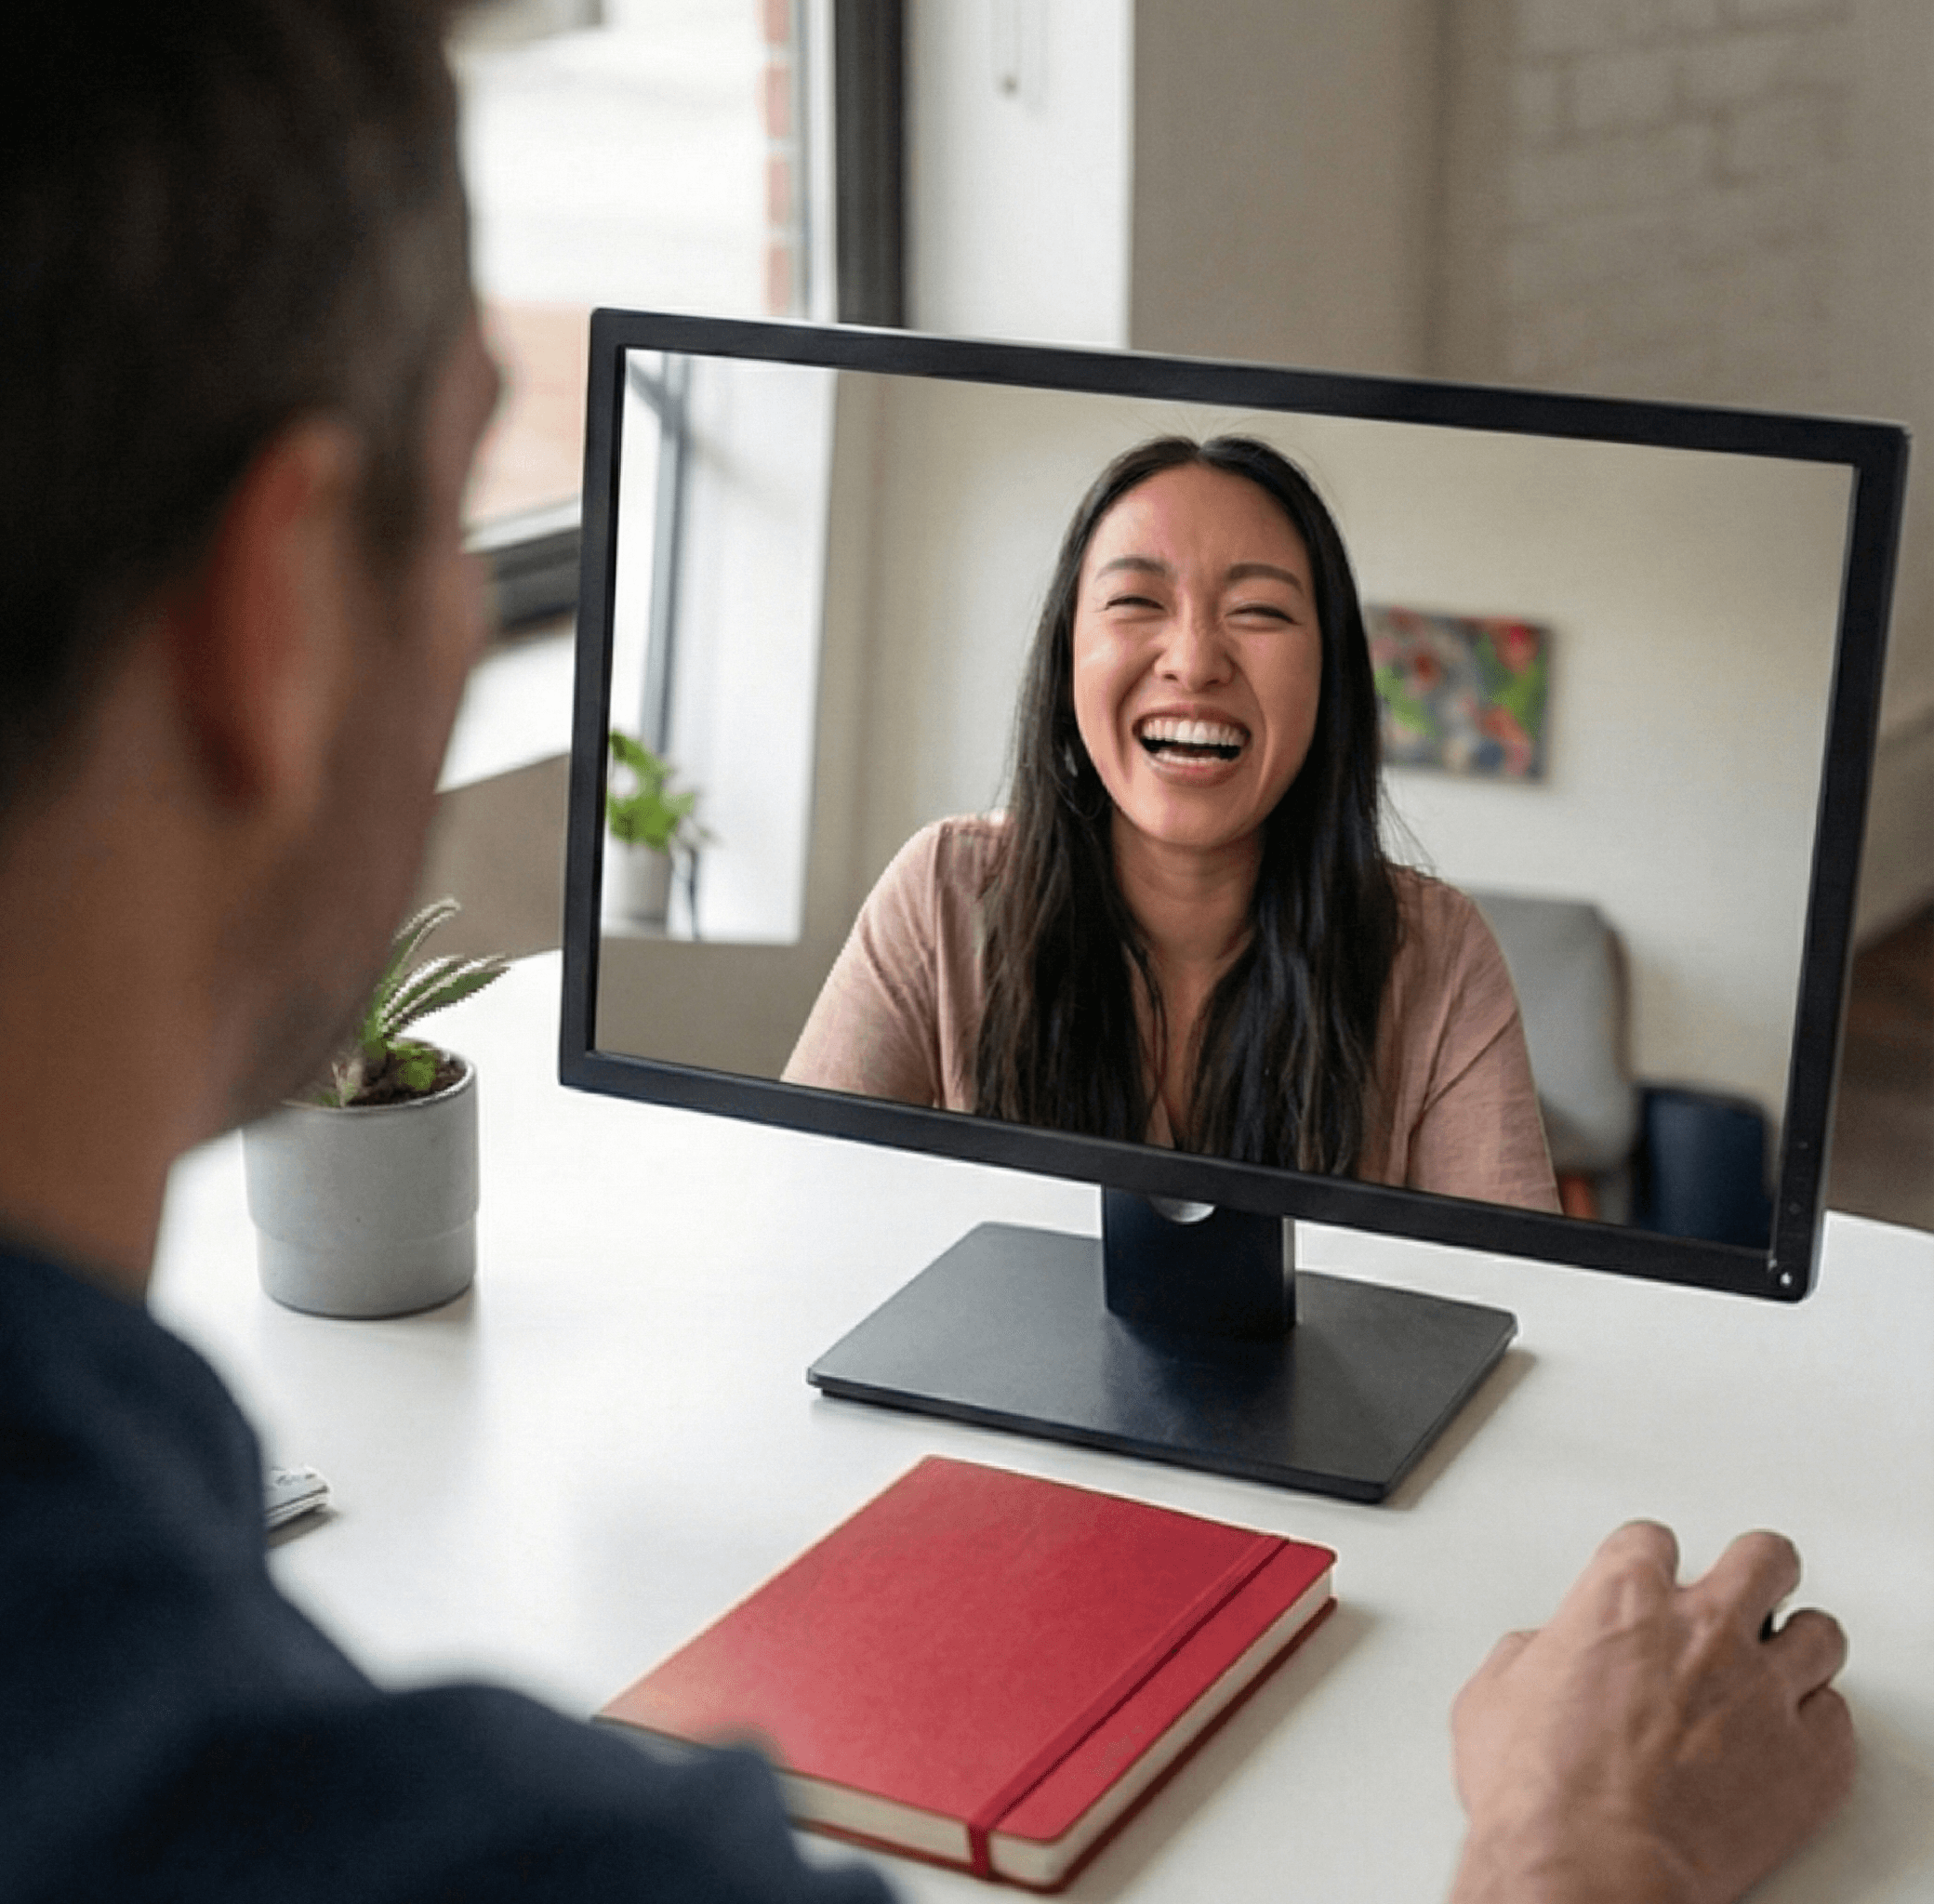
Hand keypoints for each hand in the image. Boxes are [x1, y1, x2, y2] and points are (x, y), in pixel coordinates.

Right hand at [1447, 1522, 1852, 1903]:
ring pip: (1820, 1634)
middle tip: (1745, 1590)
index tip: (1648, 1577)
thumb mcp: (1493, 1696)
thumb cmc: (1536, 1793)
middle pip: (1764, 1558)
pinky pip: (1838, 1721)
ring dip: (1797, 1646)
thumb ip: (1533, 1655)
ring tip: (1779, 1664)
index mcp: (1622, 1599)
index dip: (1648, 1560)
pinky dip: (1816, 1726)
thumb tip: (1544, 1659)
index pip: (1652, 1539)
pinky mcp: (1809, 1763)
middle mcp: (1703, 1630)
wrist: (1586, 1869)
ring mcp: (1763, 1693)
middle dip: (1755, 1570)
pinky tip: (1790, 1736)